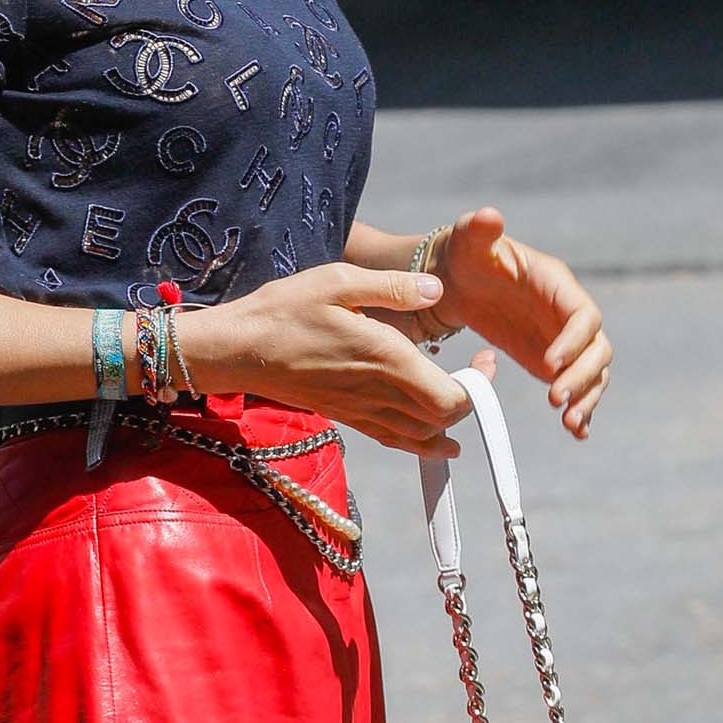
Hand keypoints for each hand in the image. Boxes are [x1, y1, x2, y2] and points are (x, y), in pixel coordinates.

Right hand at [181, 259, 473, 454]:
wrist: (239, 350)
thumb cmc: (284, 309)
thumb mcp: (338, 281)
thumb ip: (393, 287)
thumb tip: (437, 289)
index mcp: (383, 359)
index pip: (449, 398)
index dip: (478, 389)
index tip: (484, 361)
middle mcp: (377, 392)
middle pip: (442, 420)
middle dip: (470, 401)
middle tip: (478, 369)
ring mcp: (361, 410)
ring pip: (422, 437)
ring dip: (450, 422)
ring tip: (464, 394)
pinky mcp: (347, 416)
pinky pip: (395, 440)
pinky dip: (423, 442)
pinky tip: (438, 437)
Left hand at [427, 210, 611, 438]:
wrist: (458, 279)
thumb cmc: (466, 255)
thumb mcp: (469, 240)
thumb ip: (480, 230)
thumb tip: (490, 217)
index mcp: (557, 284)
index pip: (583, 314)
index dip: (574, 341)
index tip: (548, 365)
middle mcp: (568, 314)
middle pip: (596, 349)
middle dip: (583, 377)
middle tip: (556, 401)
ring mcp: (564, 340)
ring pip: (592, 373)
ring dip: (587, 398)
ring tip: (569, 424)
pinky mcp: (552, 362)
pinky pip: (576, 387)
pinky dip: (581, 408)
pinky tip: (576, 433)